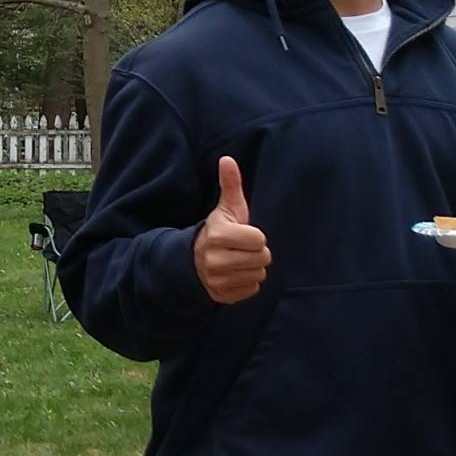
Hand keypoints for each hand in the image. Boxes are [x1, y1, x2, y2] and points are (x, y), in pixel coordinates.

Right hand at [193, 155, 270, 303]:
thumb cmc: (219, 230)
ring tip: (240, 260)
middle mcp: (214, 259)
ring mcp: (216, 280)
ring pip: (258, 275)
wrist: (193, 259)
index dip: (255, 236)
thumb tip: (227, 159)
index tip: (243, 234)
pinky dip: (248, 283)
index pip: (259, 239)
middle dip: (257, 253)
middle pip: (261, 259)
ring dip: (253, 268)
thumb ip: (230, 184)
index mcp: (218, 235)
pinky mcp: (221, 295)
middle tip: (243, 248)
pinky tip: (236, 274)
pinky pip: (252, 290)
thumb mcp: (226, 208)